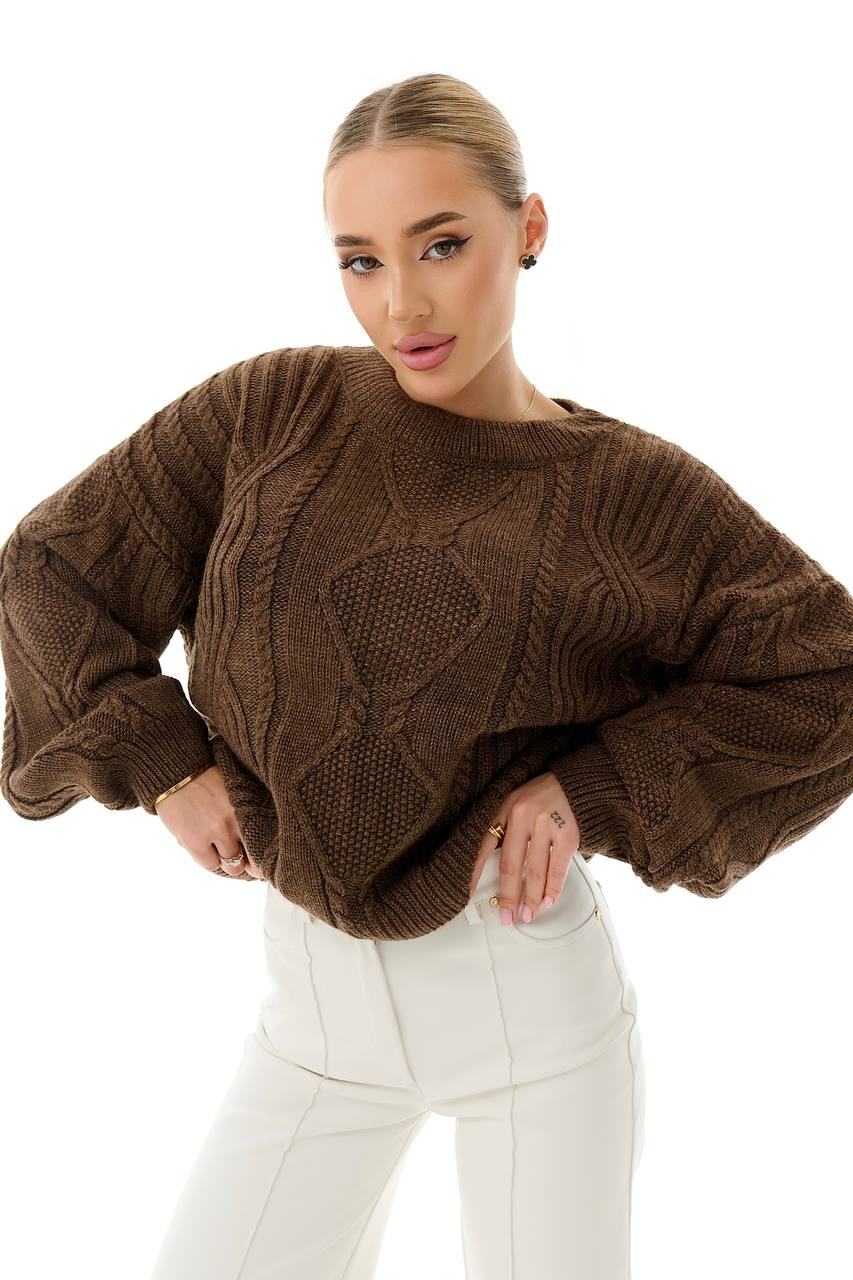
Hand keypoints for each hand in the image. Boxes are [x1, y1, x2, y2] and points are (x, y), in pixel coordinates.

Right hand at [154, 764, 265, 878]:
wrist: (176, 774)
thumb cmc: (207, 780)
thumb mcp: (235, 791)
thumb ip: (246, 812)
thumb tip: (254, 838)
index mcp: (249, 807)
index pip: (264, 842)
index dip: (263, 856)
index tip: (260, 860)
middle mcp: (235, 822)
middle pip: (251, 858)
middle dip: (247, 859)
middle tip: (241, 855)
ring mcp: (215, 832)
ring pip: (231, 864)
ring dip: (227, 860)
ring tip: (220, 850)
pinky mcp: (195, 842)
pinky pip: (210, 864)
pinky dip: (210, 860)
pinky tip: (207, 849)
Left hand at [467, 771, 580, 923]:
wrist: (577, 780)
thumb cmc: (544, 795)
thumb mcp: (516, 802)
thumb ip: (505, 828)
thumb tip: (496, 870)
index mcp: (504, 809)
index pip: (483, 845)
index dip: (474, 873)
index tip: (469, 895)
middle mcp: (521, 815)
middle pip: (510, 864)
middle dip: (508, 896)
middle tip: (507, 917)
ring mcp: (545, 823)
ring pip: (535, 870)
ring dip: (531, 898)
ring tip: (528, 914)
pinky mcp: (567, 832)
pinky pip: (558, 867)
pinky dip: (553, 888)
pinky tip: (548, 900)